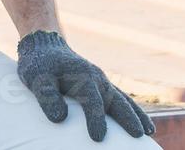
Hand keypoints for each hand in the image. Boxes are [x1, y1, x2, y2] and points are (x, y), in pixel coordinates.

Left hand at [16, 30, 155, 141]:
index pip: (91, 101)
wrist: (44, 45)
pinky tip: (143, 122)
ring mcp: (101, 81)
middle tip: (139, 135)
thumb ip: (47, 96)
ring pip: (123, 99)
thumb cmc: (38, 64)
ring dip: (136, 115)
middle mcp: (96, 78)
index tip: (98, 138)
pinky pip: (121, 98)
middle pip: (116, 100)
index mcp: (81, 76)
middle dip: (128, 118)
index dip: (95, 119)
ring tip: (149, 131)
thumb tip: (60, 118)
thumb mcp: (36, 78)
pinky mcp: (101, 84)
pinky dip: (133, 109)